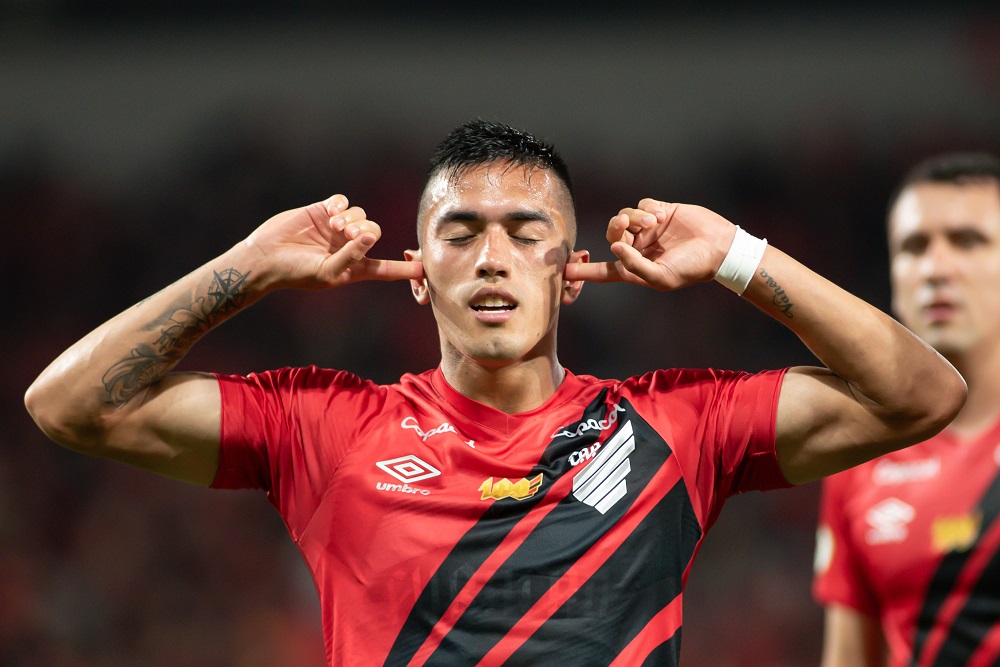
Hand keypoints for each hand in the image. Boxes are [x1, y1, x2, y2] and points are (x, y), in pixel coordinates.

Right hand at [243, 194, 422, 290]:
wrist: (266, 257)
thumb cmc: (297, 272)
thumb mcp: (328, 271)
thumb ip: (352, 255)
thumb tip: (371, 236)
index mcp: (354, 267)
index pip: (386, 269)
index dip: (405, 269)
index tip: (426, 270)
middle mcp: (349, 247)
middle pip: (375, 231)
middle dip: (366, 230)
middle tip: (348, 234)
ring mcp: (336, 228)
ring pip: (360, 214)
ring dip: (351, 218)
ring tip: (334, 226)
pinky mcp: (322, 212)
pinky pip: (342, 202)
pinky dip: (341, 205)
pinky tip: (330, 212)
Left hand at [565, 199, 735, 290]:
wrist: (719, 248)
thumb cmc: (691, 269)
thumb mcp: (661, 276)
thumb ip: (635, 266)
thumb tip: (614, 249)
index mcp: (635, 268)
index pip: (604, 270)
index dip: (584, 271)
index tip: (564, 271)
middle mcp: (639, 247)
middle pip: (612, 234)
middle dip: (614, 228)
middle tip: (623, 223)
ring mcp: (649, 229)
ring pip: (625, 216)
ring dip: (635, 217)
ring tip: (654, 223)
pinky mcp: (661, 211)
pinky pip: (642, 204)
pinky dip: (648, 209)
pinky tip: (663, 216)